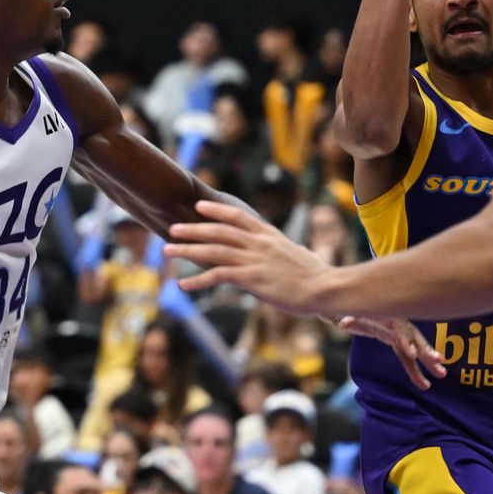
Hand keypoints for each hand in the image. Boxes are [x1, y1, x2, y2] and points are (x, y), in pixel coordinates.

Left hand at [165, 201, 329, 316]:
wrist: (324, 287)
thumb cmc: (316, 276)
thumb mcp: (300, 256)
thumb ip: (288, 252)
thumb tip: (295, 254)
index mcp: (269, 235)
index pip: (238, 216)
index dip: (216, 210)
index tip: (199, 206)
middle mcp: (258, 243)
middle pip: (219, 231)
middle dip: (193, 229)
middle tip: (172, 229)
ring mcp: (254, 259)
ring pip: (213, 250)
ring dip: (187, 250)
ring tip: (168, 251)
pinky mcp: (251, 278)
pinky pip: (218, 276)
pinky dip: (198, 280)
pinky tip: (183, 284)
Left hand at [337, 316, 445, 389]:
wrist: (362, 307)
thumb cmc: (358, 312)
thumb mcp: (354, 316)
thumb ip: (351, 319)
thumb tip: (344, 322)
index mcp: (390, 319)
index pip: (400, 331)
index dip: (407, 341)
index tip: (413, 354)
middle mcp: (400, 327)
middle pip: (415, 339)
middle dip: (426, 350)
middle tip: (438, 361)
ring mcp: (402, 336)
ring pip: (417, 349)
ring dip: (429, 361)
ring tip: (442, 373)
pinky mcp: (400, 345)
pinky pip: (410, 360)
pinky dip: (417, 371)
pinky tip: (425, 385)